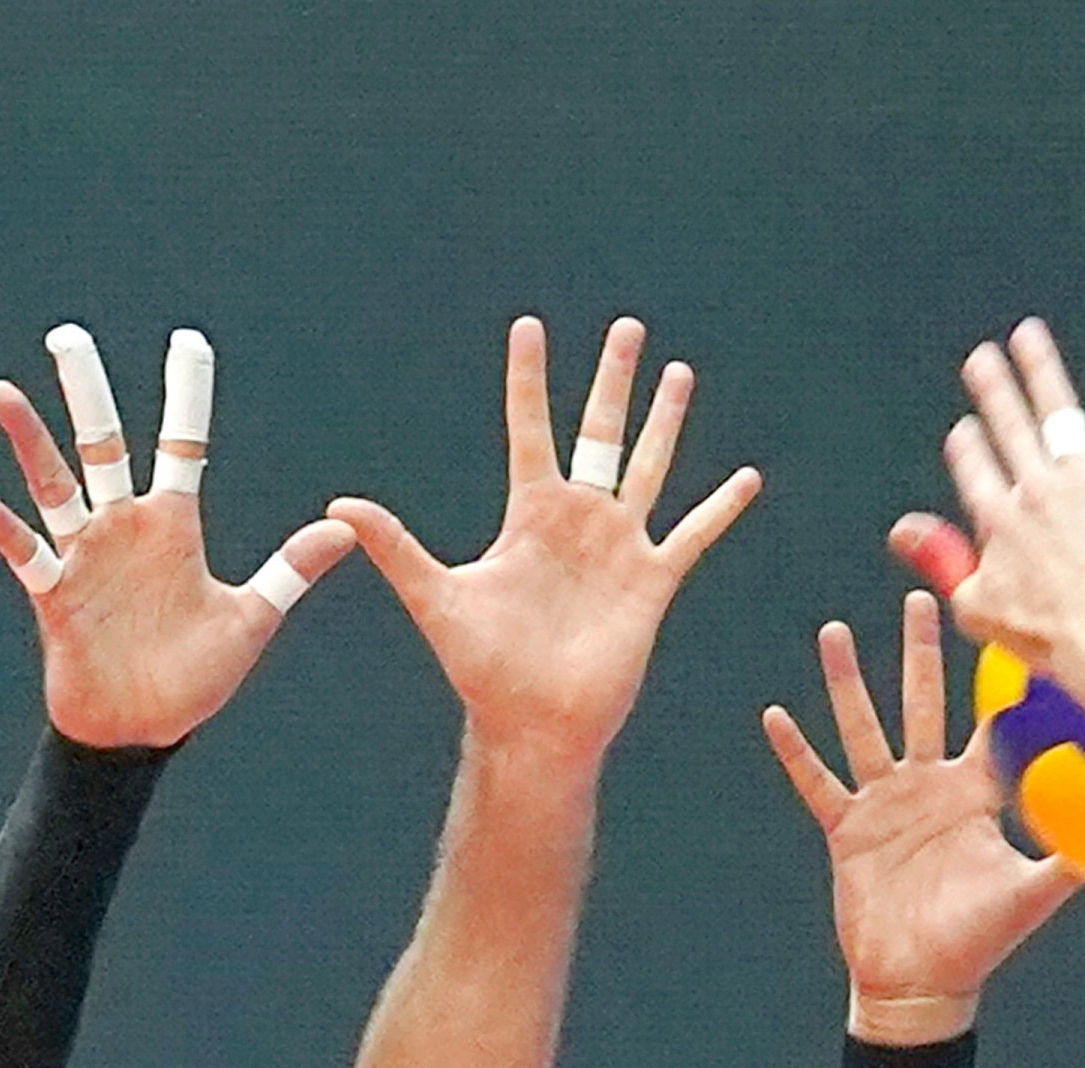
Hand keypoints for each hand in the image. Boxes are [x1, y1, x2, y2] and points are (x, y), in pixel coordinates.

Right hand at [0, 326, 355, 747]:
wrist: (142, 729)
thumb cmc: (195, 676)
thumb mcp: (252, 618)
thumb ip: (291, 570)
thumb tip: (347, 528)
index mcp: (173, 527)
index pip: (182, 444)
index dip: (186, 395)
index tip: (188, 342)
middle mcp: (124, 529)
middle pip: (102, 445)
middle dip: (87, 393)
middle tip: (68, 335)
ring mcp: (84, 557)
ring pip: (53, 484)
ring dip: (29, 441)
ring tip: (3, 393)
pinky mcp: (54, 595)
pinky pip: (26, 553)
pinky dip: (4, 528)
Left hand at [329, 317, 760, 762]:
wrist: (533, 723)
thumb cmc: (481, 667)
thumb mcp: (436, 598)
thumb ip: (396, 547)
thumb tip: (339, 505)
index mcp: (528, 514)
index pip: (530, 427)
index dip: (529, 378)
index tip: (530, 327)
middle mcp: (576, 520)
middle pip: (600, 431)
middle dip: (615, 380)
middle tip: (628, 328)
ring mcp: (618, 547)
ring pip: (648, 466)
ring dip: (665, 421)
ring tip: (679, 374)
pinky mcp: (652, 582)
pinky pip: (691, 535)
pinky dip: (718, 508)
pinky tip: (745, 480)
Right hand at [763, 592, 1080, 1045]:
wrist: (922, 982)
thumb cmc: (978, 940)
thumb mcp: (1031, 894)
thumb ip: (1071, 857)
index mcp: (971, 792)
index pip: (984, 723)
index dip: (994, 681)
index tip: (1003, 631)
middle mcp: (926, 786)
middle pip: (920, 703)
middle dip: (919, 651)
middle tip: (919, 598)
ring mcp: (883, 803)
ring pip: (863, 727)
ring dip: (847, 682)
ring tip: (834, 633)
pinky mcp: (846, 829)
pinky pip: (817, 782)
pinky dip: (796, 752)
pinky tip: (776, 715)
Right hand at [941, 318, 1084, 678]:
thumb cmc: (1046, 634)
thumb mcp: (974, 604)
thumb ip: (941, 558)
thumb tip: (903, 530)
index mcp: (996, 517)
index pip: (973, 465)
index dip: (967, 446)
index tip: (965, 432)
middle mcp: (1035, 488)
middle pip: (1007, 425)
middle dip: (992, 387)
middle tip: (981, 358)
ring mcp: (1083, 482)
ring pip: (1058, 412)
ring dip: (1041, 370)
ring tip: (1029, 337)